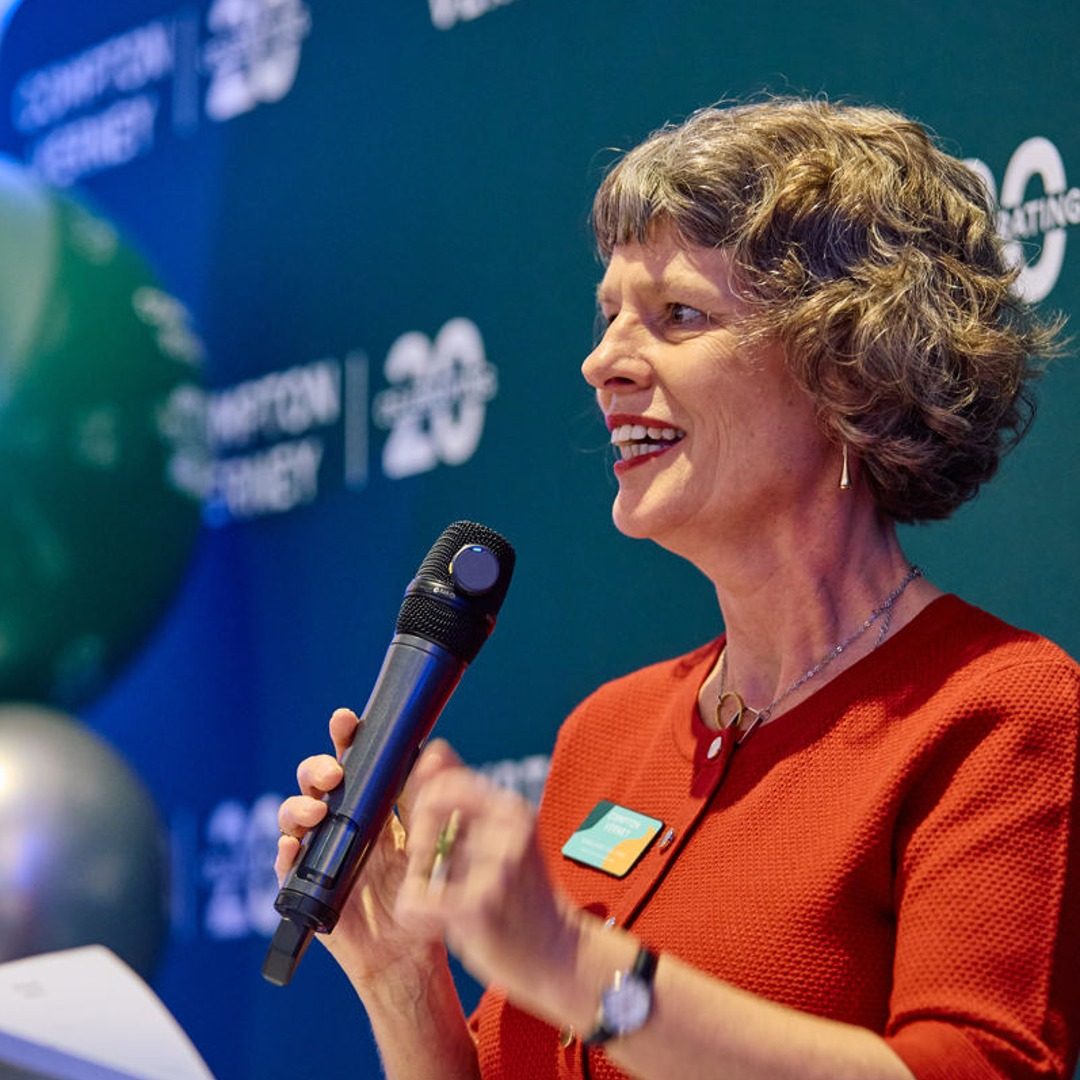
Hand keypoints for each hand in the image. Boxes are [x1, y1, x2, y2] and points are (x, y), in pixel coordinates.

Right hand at [274, 707, 459, 990]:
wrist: (409, 950)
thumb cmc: (418, 891)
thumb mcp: (427, 838)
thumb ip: (425, 797)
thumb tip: (434, 747)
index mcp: (369, 803)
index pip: (352, 760)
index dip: (344, 737)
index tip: (345, 721)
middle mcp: (338, 821)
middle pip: (314, 781)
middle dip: (317, 769)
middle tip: (334, 776)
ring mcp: (317, 852)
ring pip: (293, 816)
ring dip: (298, 806)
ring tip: (316, 812)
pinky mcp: (303, 886)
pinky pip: (284, 865)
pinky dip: (285, 852)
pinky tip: (294, 847)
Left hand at [393, 765, 580, 1023]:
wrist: (562, 956)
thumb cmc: (524, 896)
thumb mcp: (502, 835)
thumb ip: (465, 795)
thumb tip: (435, 748)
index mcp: (512, 809)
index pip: (445, 781)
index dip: (425, 804)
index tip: (434, 835)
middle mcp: (507, 829)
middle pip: (427, 811)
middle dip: (420, 843)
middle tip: (438, 871)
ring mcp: (494, 868)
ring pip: (416, 862)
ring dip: (422, 886)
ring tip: (450, 904)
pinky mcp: (477, 906)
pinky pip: (413, 900)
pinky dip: (414, 914)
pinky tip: (436, 923)